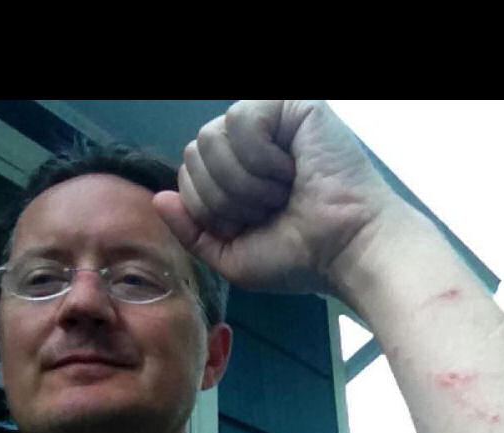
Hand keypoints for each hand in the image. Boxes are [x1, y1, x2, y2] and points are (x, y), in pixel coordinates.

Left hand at [153, 100, 396, 297]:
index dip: (209, 209)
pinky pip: (240, 121)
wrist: (345, 249)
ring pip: (210, 138)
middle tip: (270, 209)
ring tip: (282, 192)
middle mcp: (250, 144)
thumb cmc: (300, 256)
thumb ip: (192, 231)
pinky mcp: (289, 105)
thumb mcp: (233, 256)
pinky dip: (260, 159)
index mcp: (236, 175)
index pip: (187, 175)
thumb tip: (159, 197)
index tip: (254, 225)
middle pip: (194, 153)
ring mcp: (269, 121)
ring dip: (244, 182)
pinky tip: (291, 169)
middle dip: (225, 198)